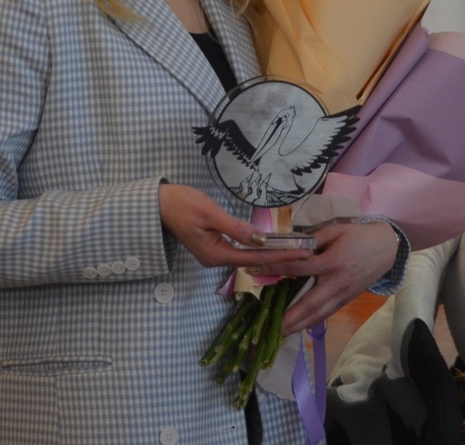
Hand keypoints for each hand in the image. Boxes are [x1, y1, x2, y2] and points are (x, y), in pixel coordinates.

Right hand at [158, 183, 311, 268]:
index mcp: (216, 254)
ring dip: (271, 254)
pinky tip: (271, 246)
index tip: (301, 254)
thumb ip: (236, 229)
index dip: (280, 256)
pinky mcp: (213, 246)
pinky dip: (258, 248)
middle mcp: (216, 259)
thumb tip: (261, 241)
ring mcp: (214, 254)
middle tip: (306, 253)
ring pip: (248, 257)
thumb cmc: (182, 204)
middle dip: (280, 257)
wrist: (158, 203)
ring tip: (294, 251)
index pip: (255, 258)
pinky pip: (240, 251)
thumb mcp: (211, 214)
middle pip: (254, 261)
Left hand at [247, 220, 398, 335]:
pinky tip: (300, 327)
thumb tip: (289, 246)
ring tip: (281, 333)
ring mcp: (343, 294)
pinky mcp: (347, 300)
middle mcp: (337, 282)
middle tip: (271, 326)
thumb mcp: (335, 229)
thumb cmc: (358, 236)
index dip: (276, 268)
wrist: (386, 248)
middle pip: (310, 303)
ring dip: (300, 325)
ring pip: (319, 314)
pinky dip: (312, 322)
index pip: (299, 267)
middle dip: (291, 316)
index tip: (255, 269)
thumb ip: (313, 239)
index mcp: (333, 261)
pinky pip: (327, 313)